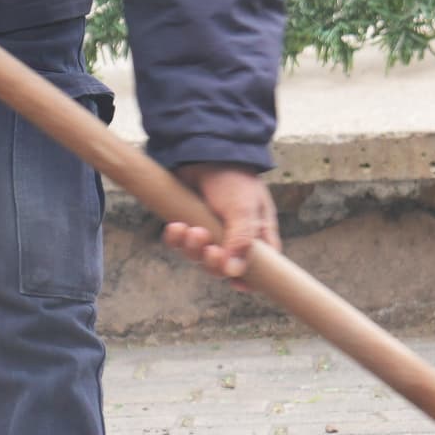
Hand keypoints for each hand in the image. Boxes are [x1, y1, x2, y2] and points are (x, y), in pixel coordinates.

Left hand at [162, 165, 278, 279]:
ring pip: (198, 257)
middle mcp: (233, 236)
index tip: (237, 284)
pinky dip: (176, 238)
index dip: (248, 279)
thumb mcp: (244, 209)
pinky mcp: (187, 222)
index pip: (258, 267)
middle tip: (210, 250)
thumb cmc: (233, 177)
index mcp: (256, 234)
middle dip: (213, 262)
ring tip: (192, 230)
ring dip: (193, 249)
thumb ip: (242, 240)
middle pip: (223, 267)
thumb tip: (235, 272)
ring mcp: (208, 230)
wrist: (203, 149)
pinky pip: (179, 242)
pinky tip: (175, 227)